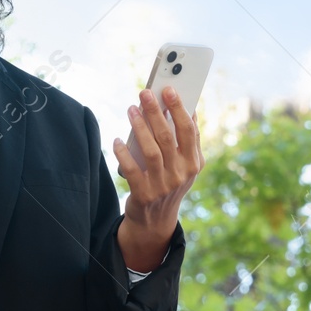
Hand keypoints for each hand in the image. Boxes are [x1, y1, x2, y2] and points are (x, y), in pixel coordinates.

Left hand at [112, 86, 203, 270]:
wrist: (155, 220)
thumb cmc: (168, 182)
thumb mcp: (183, 165)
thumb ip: (185, 141)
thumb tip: (185, 108)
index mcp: (194, 163)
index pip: (189, 131)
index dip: (179, 108)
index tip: (169, 89)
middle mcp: (181, 174)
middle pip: (168, 137)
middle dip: (156, 112)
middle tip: (145, 93)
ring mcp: (163, 186)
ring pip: (150, 150)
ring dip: (139, 127)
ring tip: (131, 109)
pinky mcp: (144, 194)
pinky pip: (132, 169)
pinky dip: (123, 153)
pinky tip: (117, 140)